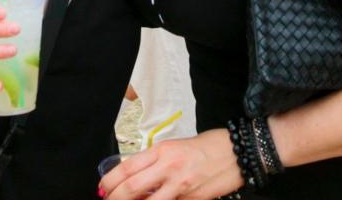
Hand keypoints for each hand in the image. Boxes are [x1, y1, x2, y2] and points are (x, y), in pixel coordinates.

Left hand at [100, 129, 243, 199]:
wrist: (238, 152)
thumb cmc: (208, 147)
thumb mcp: (176, 147)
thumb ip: (156, 163)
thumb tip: (136, 180)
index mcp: (163, 150)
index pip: (127, 167)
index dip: (110, 181)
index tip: (103, 189)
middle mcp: (169, 167)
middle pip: (132, 188)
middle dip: (116, 198)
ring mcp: (182, 186)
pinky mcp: (194, 199)